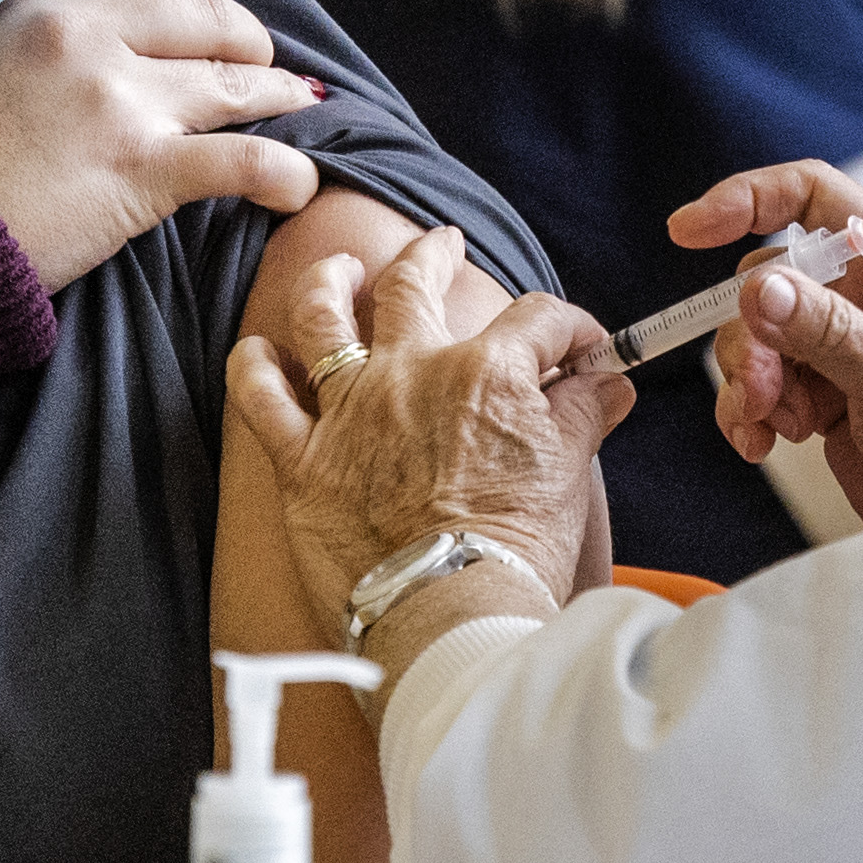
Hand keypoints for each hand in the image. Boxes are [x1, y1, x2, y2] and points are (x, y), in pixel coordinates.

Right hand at [0, 0, 326, 291]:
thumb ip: (22, 12)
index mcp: (49, 6)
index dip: (193, 10)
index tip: (208, 30)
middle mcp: (91, 39)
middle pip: (208, 22)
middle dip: (249, 42)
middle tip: (265, 65)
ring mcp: (122, 103)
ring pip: (236, 85)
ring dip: (281, 95)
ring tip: (305, 104)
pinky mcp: (143, 172)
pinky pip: (242, 161)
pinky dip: (285, 171)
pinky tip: (298, 185)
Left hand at [225, 226, 622, 647]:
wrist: (448, 618)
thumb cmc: (515, 554)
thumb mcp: (568, 474)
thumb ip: (584, 415)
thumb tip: (610, 383)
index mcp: (485, 373)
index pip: (536, 320)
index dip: (565, 329)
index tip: (577, 349)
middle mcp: (410, 374)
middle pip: (414, 285)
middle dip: (432, 256)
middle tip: (442, 244)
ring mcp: (349, 413)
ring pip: (323, 318)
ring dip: (328, 282)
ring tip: (337, 266)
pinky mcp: (303, 461)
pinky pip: (261, 398)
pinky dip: (252, 368)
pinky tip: (254, 349)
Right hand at [671, 159, 862, 525]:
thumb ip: (827, 331)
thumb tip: (762, 289)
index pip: (815, 198)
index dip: (749, 199)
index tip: (692, 230)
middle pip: (770, 277)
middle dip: (753, 336)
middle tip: (761, 386)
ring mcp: (840, 342)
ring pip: (756, 332)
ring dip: (752, 381)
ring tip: (774, 423)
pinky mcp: (820, 388)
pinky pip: (758, 380)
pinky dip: (751, 411)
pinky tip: (767, 440)